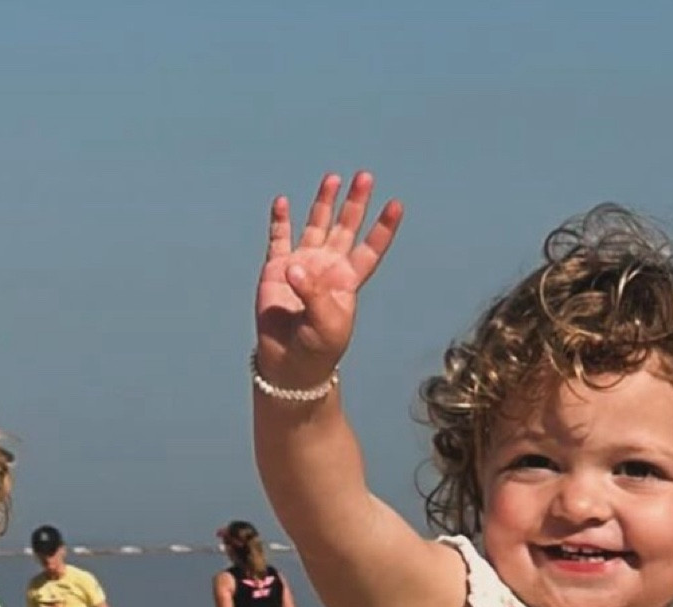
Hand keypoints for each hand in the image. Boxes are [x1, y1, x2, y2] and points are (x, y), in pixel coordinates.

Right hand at [255, 170, 402, 386]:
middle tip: (366, 177)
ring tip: (333, 178)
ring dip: (324, 202)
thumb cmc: (317, 348)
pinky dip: (279, 221)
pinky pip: (278, 239)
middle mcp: (328, 267)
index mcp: (347, 281)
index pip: (370, 249)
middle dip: (355, 203)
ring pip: (316, 225)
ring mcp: (302, 265)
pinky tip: (282, 202)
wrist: (288, 364)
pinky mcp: (276, 270)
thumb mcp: (326, 323)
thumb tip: (295, 266)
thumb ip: (314, 293)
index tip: (396, 205)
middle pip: (346, 227)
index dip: (383, 228)